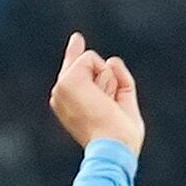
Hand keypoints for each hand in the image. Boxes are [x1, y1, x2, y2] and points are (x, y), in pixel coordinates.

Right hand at [45, 33, 142, 159]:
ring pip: (91, 61)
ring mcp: (62, 86)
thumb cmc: (121, 136)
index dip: (74, 53)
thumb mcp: (124, 105)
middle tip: (107, 110)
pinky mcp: (67, 79)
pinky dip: (103, 76)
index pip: (74, 72)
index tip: (77, 38)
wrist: (113, 147)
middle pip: (89, 63)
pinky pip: (91, 58)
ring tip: (104, 104)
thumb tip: (111, 60)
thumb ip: (120, 82)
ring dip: (107, 82)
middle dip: (108, 82)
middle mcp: (61, 95)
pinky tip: (101, 96)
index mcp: (71, 104)